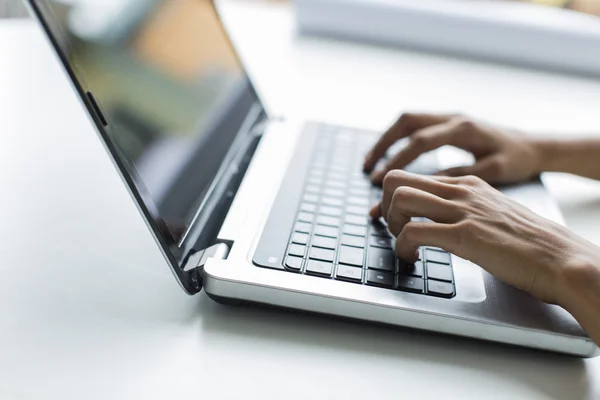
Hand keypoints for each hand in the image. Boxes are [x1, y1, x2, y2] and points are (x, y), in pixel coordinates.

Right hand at [364, 113, 542, 184]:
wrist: (535, 145)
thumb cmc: (518, 160)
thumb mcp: (493, 172)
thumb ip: (459, 177)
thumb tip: (424, 187)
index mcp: (463, 129)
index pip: (420, 141)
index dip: (396, 161)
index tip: (379, 180)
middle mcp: (453, 118)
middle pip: (407, 122)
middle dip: (383, 144)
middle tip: (367, 167)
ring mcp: (450, 117)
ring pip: (408, 121)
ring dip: (387, 140)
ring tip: (370, 162)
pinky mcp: (449, 123)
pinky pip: (416, 125)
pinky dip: (398, 139)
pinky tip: (390, 156)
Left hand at [370, 170, 599, 306]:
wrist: (562, 258)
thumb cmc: (528, 243)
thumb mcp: (491, 214)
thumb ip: (463, 211)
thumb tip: (434, 223)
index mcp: (467, 184)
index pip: (414, 177)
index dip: (393, 199)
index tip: (389, 218)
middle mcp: (461, 191)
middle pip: (397, 179)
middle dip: (384, 206)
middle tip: (394, 229)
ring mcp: (463, 211)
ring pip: (400, 198)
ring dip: (391, 223)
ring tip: (403, 244)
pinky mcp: (466, 235)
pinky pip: (413, 233)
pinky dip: (403, 247)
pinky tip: (414, 259)